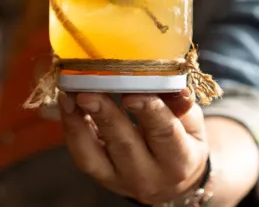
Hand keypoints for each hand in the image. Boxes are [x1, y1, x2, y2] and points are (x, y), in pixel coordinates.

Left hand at [58, 89, 208, 204]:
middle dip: (105, 115)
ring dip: (78, 122)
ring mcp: (120, 180)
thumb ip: (179, 103)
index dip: (149, 111)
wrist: (173, 180)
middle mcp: (149, 176)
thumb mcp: (191, 122)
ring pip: (94, 155)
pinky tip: (67, 103)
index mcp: (178, 160)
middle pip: (124, 144)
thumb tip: (169, 78)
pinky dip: (72, 128)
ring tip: (70, 94)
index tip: (132, 92)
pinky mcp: (100, 176)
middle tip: (89, 90)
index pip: (165, 133)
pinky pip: (82, 155)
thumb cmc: (183, 141)